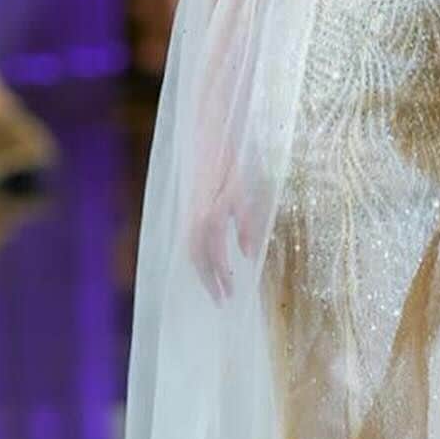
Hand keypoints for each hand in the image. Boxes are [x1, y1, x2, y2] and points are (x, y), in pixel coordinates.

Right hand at [187, 173, 265, 302]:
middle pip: (198, 258)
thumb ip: (247, 223)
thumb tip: (249, 255)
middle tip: (223, 300)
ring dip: (203, 272)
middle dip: (209, 281)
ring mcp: (190, 213)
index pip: (214, 254)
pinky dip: (198, 257)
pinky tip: (209, 264)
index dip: (222, 276)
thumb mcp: (246, 191)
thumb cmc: (232, 161)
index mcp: (210, 214)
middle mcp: (195, 217)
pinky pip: (190, 241)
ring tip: (216, 287)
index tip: (232, 294)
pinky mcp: (191, 209)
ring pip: (191, 251)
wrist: (211, 137)